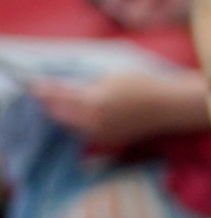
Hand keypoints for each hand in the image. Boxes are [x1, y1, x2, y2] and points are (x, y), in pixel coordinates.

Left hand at [30, 70, 189, 146]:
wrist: (169, 107)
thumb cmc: (142, 85)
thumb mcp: (110, 76)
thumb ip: (85, 85)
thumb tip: (65, 88)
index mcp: (93, 101)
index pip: (58, 95)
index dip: (44, 89)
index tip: (34, 84)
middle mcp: (94, 121)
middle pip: (59, 114)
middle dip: (50, 104)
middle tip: (43, 94)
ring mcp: (101, 133)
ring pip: (70, 125)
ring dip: (62, 115)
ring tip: (57, 105)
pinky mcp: (109, 141)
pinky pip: (84, 133)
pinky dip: (77, 124)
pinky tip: (78, 116)